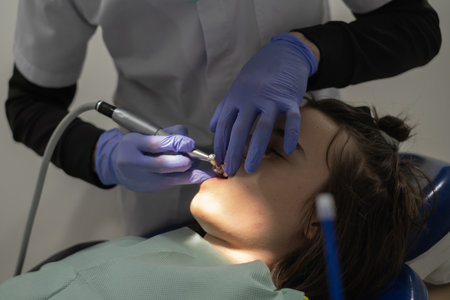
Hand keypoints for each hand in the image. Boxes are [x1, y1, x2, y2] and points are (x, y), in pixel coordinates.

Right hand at [95, 125, 215, 192]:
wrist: (116, 165)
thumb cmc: (135, 146)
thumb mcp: (145, 133)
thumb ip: (168, 133)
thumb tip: (188, 140)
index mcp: (131, 144)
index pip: (156, 144)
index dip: (176, 143)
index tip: (190, 143)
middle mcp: (133, 163)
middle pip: (162, 165)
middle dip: (183, 161)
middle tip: (195, 157)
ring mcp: (140, 179)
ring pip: (169, 179)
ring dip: (190, 174)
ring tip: (204, 171)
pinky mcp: (147, 189)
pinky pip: (170, 184)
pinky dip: (185, 180)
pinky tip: (197, 176)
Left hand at [210, 33, 318, 174]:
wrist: (283, 54)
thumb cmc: (258, 74)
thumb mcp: (237, 88)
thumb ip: (224, 108)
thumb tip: (213, 128)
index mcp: (236, 97)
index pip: (224, 124)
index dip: (221, 144)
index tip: (219, 160)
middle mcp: (251, 98)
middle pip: (239, 129)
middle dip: (234, 152)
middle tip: (231, 170)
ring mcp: (271, 99)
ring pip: (262, 128)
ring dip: (256, 150)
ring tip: (252, 168)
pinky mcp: (290, 99)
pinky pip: (291, 120)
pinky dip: (290, 135)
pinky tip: (287, 150)